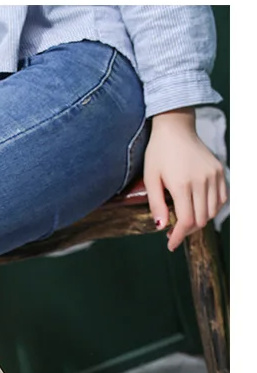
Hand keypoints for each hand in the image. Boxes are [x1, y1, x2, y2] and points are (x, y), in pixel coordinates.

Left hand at [144, 108, 227, 252]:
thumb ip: (156, 203)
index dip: (178, 237)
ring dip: (200, 221)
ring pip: (212, 212)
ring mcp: (213, 176)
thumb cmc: (159, 152)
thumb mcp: (151, 178)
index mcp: (182, 184)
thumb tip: (161, 226)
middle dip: (187, 231)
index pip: (186, 221)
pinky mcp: (219, 171)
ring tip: (186, 220)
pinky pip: (221, 199)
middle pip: (200, 220)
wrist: (176, 128)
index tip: (171, 244)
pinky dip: (212, 209)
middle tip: (174, 231)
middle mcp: (201, 181)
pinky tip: (200, 209)